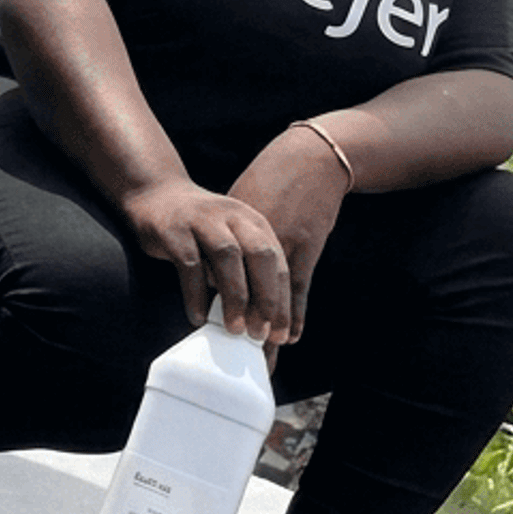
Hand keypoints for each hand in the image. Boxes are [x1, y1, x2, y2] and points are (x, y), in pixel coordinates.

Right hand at [117, 173, 293, 342]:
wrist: (156, 193)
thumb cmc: (198, 228)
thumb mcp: (230, 238)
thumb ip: (246, 269)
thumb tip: (262, 321)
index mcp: (253, 222)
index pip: (277, 262)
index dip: (282, 301)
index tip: (281, 335)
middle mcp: (233, 217)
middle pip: (260, 256)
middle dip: (266, 298)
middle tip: (262, 334)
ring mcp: (203, 221)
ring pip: (228, 257)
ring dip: (235, 296)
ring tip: (235, 329)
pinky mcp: (175, 230)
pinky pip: (190, 264)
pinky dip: (196, 294)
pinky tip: (199, 317)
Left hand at [226, 126, 351, 343]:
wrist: (309, 158)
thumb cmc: (273, 179)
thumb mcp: (241, 202)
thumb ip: (228, 234)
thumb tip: (216, 267)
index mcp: (231, 228)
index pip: (215, 271)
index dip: (210, 301)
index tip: (204, 327)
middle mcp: (251, 238)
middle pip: (240, 288)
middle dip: (238, 322)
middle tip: (232, 353)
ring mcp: (281, 241)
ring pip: (271, 293)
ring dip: (267, 326)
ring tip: (261, 355)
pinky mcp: (307, 244)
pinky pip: (298, 286)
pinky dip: (294, 312)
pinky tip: (290, 335)